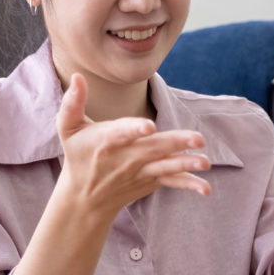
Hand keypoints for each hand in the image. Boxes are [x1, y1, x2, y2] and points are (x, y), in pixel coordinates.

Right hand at [55, 73, 210, 217]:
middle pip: (152, 148)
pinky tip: (205, 188)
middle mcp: (125, 158)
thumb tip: (79, 77)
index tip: (149, 126)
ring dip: (186, 164)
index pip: (121, 133)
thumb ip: (72, 103)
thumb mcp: (68, 129)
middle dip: (175, 143)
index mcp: (105, 141)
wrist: (85, 197)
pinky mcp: (151, 180)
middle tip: (198, 138)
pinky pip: (171, 182)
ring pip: (165, 166)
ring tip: (205, 161)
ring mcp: (140, 171)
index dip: (134, 129)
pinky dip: (188, 184)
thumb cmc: (78, 155)